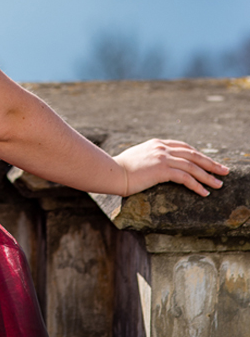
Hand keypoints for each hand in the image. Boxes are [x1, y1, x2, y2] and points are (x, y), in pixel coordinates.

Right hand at [113, 139, 229, 196]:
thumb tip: (157, 166)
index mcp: (157, 143)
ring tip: (219, 184)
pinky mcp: (162, 169)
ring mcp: (162, 157)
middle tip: (223, 170)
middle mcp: (162, 148)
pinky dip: (197, 185)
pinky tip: (204, 192)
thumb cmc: (122, 169)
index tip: (208, 162)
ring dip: (208, 176)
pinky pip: (185, 177)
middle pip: (192, 154)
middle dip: (210, 163)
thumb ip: (151, 157)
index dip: (198, 155)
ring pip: (192, 166)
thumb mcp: (139, 158)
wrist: (113, 172)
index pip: (184, 147)